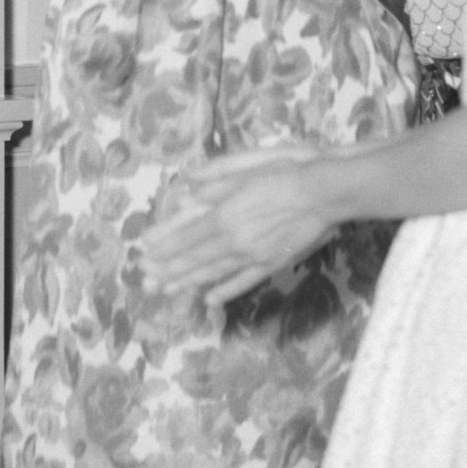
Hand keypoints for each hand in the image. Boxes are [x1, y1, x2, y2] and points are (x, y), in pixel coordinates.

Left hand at [144, 145, 333, 304]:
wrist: (322, 193)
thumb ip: (215, 179)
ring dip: (188, 282)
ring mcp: (252, 255)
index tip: (144, 255)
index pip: (185, 235)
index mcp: (223, 215)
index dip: (164, 246)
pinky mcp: (271, 263)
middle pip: (194, 257)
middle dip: (168, 269)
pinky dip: (225, 290)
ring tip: (168, 291)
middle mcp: (232, 240)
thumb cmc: (285, 173)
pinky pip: (243, 281)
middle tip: (146, 281)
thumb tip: (187, 184)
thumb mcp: (245, 168)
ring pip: (214, 272)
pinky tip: (210, 299)